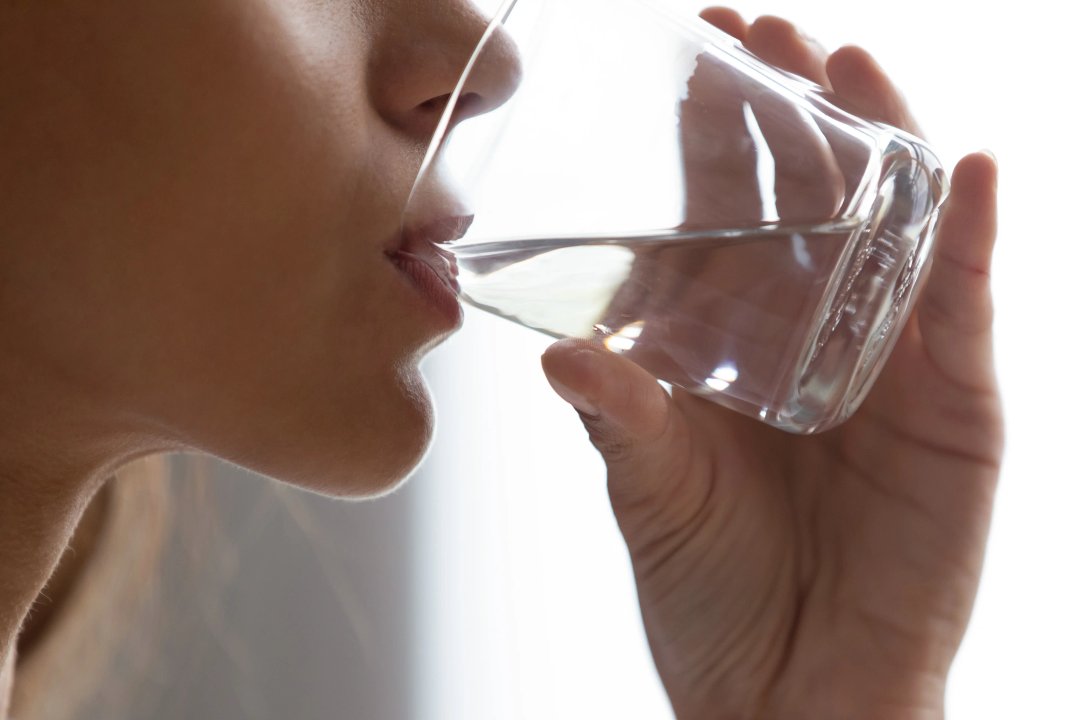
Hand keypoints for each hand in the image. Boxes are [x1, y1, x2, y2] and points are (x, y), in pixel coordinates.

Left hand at [541, 9, 1001, 718]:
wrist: (790, 698)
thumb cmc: (713, 599)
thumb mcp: (653, 494)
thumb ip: (619, 421)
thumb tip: (557, 354)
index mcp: (733, 349)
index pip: (726, 217)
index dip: (711, 138)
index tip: (689, 56)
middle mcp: (812, 341)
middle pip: (814, 202)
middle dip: (791, 111)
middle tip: (763, 29)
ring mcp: (888, 368)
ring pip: (895, 233)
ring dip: (879, 145)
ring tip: (847, 66)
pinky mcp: (954, 411)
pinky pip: (969, 310)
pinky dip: (972, 240)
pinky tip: (960, 169)